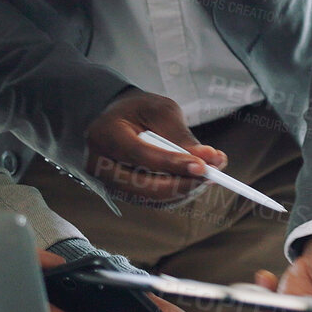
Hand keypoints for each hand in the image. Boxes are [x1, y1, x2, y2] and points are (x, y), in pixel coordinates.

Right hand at [84, 89, 225, 203]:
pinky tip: (195, 181)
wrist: (117, 118)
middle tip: (212, 175)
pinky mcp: (121, 193)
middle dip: (181, 183)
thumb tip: (211, 160)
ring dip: (183, 190)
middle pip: (142, 184)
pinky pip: (152, 200)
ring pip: (149, 197)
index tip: (203, 166)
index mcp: (105, 135)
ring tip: (209, 175)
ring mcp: (108, 182)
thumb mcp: (162, 111)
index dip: (172, 163)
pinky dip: (177, 193)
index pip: (140, 155)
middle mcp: (99, 163)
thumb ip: (182, 137)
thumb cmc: (140, 111)